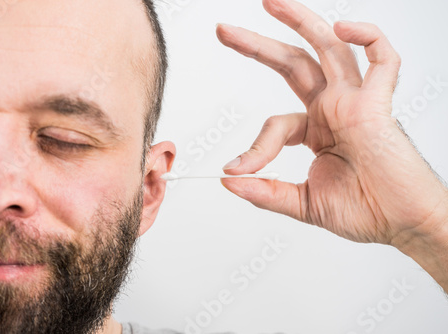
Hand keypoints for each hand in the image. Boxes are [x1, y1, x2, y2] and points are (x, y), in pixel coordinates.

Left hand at [216, 0, 447, 246]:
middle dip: (258, 45)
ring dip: (301, 21)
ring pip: (329, 48)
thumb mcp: (304, 203)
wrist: (403, 224)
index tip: (235, 171)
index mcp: (316, 129)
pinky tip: (343, 27)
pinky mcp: (380, 105)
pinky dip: (368, 38)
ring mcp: (356, 102)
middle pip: (293, 64)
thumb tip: (229, 182)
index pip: (275, 123)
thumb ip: (267, 192)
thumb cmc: (365, 210)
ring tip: (271, 2)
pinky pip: (383, 60)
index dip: (253, 147)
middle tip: (224, 31)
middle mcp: (334, 108)